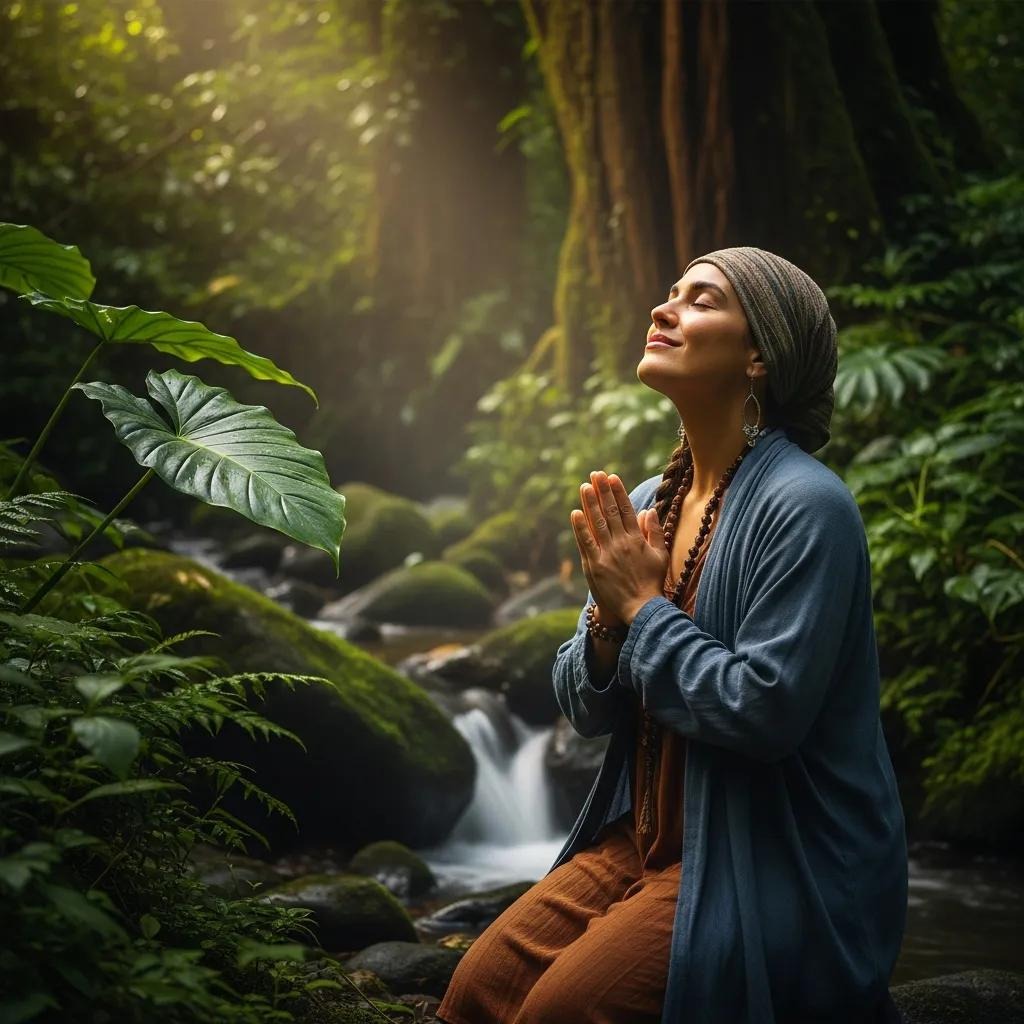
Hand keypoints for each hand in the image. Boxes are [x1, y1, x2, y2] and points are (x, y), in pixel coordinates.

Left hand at [570, 471, 669, 624]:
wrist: (641, 609)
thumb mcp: (660, 556)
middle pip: (610, 512)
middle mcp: (622, 543)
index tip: (612, 477)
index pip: (626, 510)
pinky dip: (580, 527)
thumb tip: (648, 511)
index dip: (618, 492)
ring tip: (584, 486)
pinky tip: (575, 513)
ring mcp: (607, 554)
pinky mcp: (594, 566)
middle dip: (602, 491)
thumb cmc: (652, 583)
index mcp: (637, 540)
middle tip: (595, 474)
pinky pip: (586, 542)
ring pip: (597, 523)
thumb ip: (655, 532)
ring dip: (590, 503)